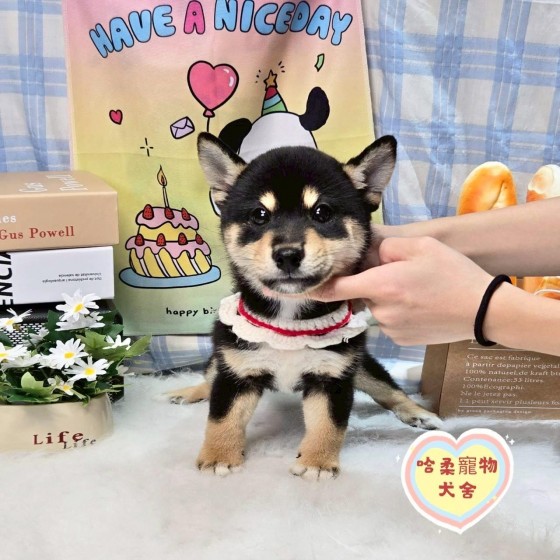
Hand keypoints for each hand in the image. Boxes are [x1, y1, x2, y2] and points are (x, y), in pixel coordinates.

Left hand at [311, 237, 494, 345]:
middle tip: (398, 275)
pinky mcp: (402, 341)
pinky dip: (396, 313)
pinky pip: (389, 322)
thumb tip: (367, 254)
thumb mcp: (421, 247)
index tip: (294, 289)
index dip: (312, 289)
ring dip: (385, 299)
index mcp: (381, 286)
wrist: (483, 311)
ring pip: (376, 309)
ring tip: (416, 291)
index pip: (334, 289)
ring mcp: (390, 329)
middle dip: (369, 284)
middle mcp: (380, 311)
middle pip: (360, 295)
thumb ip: (387, 248)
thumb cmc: (453, 274)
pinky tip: (420, 306)